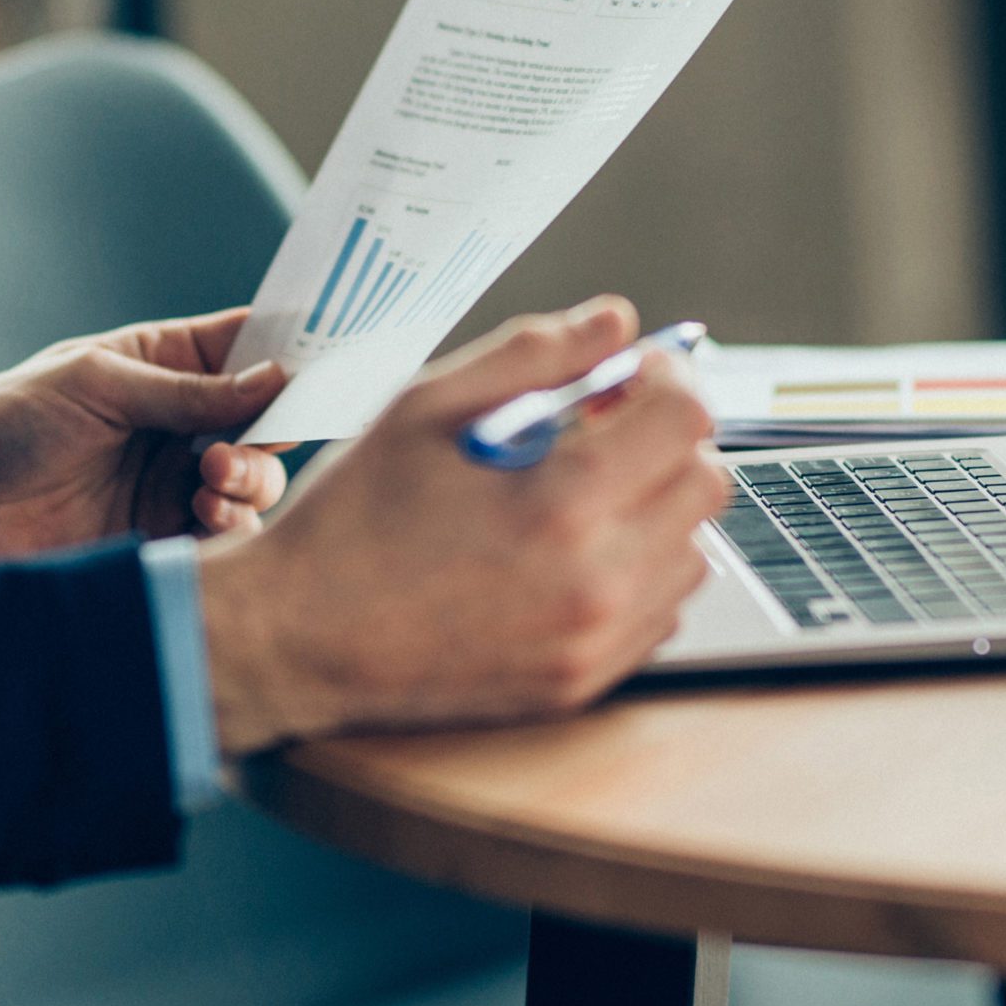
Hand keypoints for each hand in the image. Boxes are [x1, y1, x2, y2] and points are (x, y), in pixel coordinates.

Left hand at [0, 308, 291, 581]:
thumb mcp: (94, 387)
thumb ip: (187, 391)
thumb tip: (276, 380)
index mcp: (161, 365)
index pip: (248, 348)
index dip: (292, 353)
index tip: (327, 363)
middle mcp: (178, 423)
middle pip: (266, 420)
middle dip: (274, 429)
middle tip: (238, 443)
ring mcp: (174, 482)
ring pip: (256, 480)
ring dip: (251, 478)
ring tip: (212, 482)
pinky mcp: (165, 539)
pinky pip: (228, 535)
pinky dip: (234, 525)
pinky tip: (208, 516)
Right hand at [197, 296, 729, 753]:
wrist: (299, 638)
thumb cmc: (352, 517)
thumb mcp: (425, 406)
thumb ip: (532, 353)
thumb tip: (616, 322)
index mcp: (562, 501)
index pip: (686, 418)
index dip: (665, 377)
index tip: (627, 373)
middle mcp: (597, 581)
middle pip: (706, 484)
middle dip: (665, 439)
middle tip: (601, 428)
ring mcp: (595, 643)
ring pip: (691, 550)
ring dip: (654, 507)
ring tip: (578, 495)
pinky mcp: (583, 683)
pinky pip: (660, 611)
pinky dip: (636, 571)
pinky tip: (568, 554)